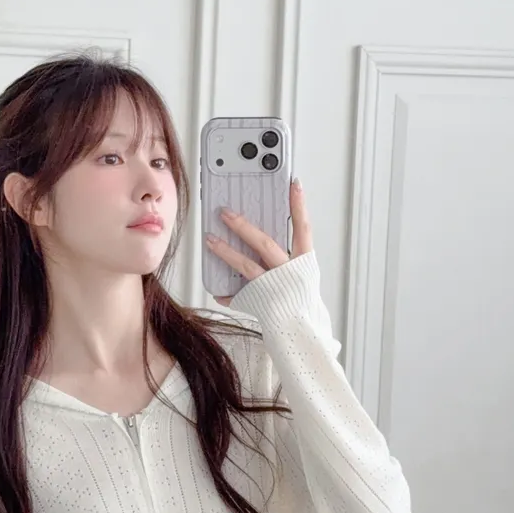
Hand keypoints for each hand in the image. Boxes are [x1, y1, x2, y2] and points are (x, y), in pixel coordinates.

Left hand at [205, 177, 312, 305]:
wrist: (302, 329)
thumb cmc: (300, 298)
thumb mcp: (302, 272)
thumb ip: (288, 254)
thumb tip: (264, 236)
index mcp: (303, 261)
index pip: (303, 227)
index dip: (299, 206)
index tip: (293, 183)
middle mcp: (288, 272)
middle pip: (264, 244)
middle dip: (242, 226)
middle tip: (224, 212)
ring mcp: (273, 287)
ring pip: (246, 266)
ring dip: (226, 251)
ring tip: (209, 240)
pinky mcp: (261, 303)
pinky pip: (240, 296)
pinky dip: (228, 294)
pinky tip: (218, 291)